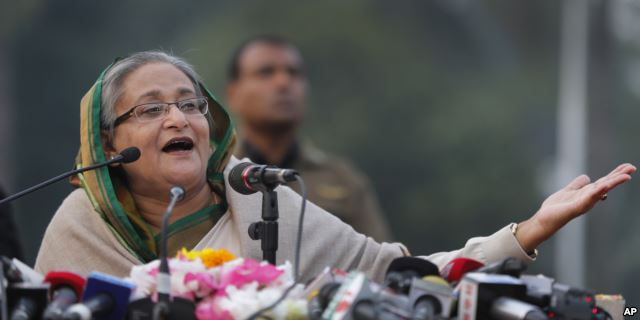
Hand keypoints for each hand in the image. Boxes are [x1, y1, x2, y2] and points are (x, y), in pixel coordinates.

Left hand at [515, 163, 635, 252]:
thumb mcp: (568, 191)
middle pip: (607, 184)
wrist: (545, 219)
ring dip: (614, 183)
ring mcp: (584, 203)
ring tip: (626, 176)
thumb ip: (577, 184)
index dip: (616, 174)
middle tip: (632, 168)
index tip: (628, 167)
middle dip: (619, 176)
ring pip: (602, 190)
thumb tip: (587, 177)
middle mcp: (589, 198)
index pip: (605, 181)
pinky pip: (588, 198)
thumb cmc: (556, 208)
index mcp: (587, 193)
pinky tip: (604, 186)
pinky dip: (597, 192)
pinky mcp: (576, 207)